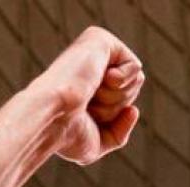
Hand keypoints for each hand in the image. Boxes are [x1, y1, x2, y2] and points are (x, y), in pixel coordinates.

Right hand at [31, 27, 142, 164]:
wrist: (53, 117)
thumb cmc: (66, 135)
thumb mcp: (97, 143)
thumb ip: (118, 132)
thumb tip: (133, 110)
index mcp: (86, 86)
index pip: (123, 103)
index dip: (111, 117)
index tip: (84, 118)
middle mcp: (90, 66)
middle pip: (132, 91)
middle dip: (116, 106)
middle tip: (87, 106)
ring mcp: (94, 51)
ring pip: (136, 80)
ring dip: (116, 96)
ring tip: (90, 93)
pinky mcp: (100, 39)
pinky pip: (135, 66)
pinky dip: (122, 81)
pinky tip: (97, 79)